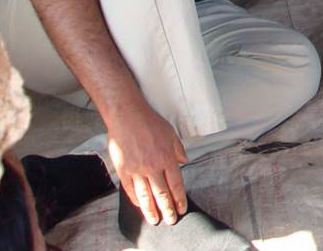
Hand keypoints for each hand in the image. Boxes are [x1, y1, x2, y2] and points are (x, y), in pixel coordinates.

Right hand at [106, 101, 188, 226]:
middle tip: (171, 220)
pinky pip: (129, 189)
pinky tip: (140, 206)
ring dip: (151, 210)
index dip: (179, 198)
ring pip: (145, 195)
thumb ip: (178, 150)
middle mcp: (152, 166)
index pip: (176, 184)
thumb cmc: (150, 122)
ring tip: (155, 220)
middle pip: (162, 193)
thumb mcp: (171, 133)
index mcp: (166, 158)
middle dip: (168, 209)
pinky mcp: (123, 169)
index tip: (182, 209)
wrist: (126, 116)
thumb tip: (185, 162)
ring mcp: (136, 169)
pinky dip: (135, 199)